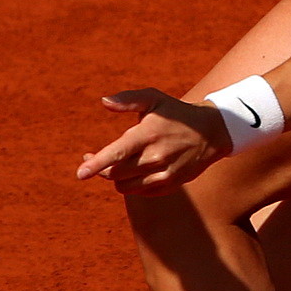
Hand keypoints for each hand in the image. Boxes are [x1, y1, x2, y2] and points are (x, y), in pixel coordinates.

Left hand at [76, 89, 232, 195]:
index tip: (80, 173)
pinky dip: (131, 184)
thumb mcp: (154, 99)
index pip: (116, 153)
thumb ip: (128, 99)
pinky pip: (140, 192)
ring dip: (115, 177)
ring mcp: (163, 174)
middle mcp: (155, 157)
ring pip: (125, 186)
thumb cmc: (175, 113)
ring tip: (117, 164)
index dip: (96, 164)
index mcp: (148, 135)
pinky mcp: (169, 185)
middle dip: (101, 168)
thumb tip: (104, 101)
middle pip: (115, 173)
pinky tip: (135, 170)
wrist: (211, 133)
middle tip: (92, 159)